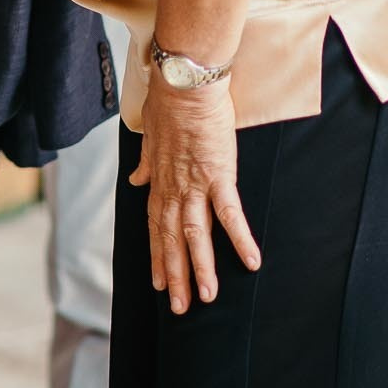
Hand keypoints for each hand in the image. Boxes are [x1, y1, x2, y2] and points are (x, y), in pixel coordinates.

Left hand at [127, 77, 261, 314]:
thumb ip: (146, 165)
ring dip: (199, 268)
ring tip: (204, 298)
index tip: (157, 280)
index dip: (157, 254)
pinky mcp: (218, 175)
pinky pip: (229, 213)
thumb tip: (136, 180)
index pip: (155, 226)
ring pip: (195, 235)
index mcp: (159, 180)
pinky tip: (250, 262)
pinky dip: (239, 238)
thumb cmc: (171, 104)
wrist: (184, 81)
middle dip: (174, 274)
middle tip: (177, 307)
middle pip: (171, 239)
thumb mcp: (151, 137)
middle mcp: (173, 188)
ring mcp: (194, 184)